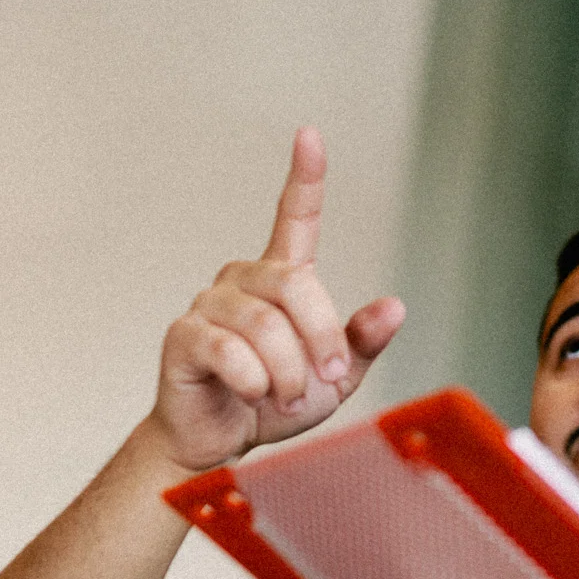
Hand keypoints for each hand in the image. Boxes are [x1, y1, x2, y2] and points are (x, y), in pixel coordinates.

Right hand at [147, 127, 403, 470]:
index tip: (310, 135)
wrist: (223, 443)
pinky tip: (251, 394)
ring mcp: (210, 303)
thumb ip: (362, 342)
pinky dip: (252, 380)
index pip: (294, 217)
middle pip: (298, 286)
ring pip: (265, 324)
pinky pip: (229, 350)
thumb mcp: (338, 378)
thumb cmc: (279, 402)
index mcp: (284, 280)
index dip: (305, 176)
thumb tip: (395, 307)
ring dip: (289, 372)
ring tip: (288, 398)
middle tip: (329, 380)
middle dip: (322, 339)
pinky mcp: (184, 335)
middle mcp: (244, 279)